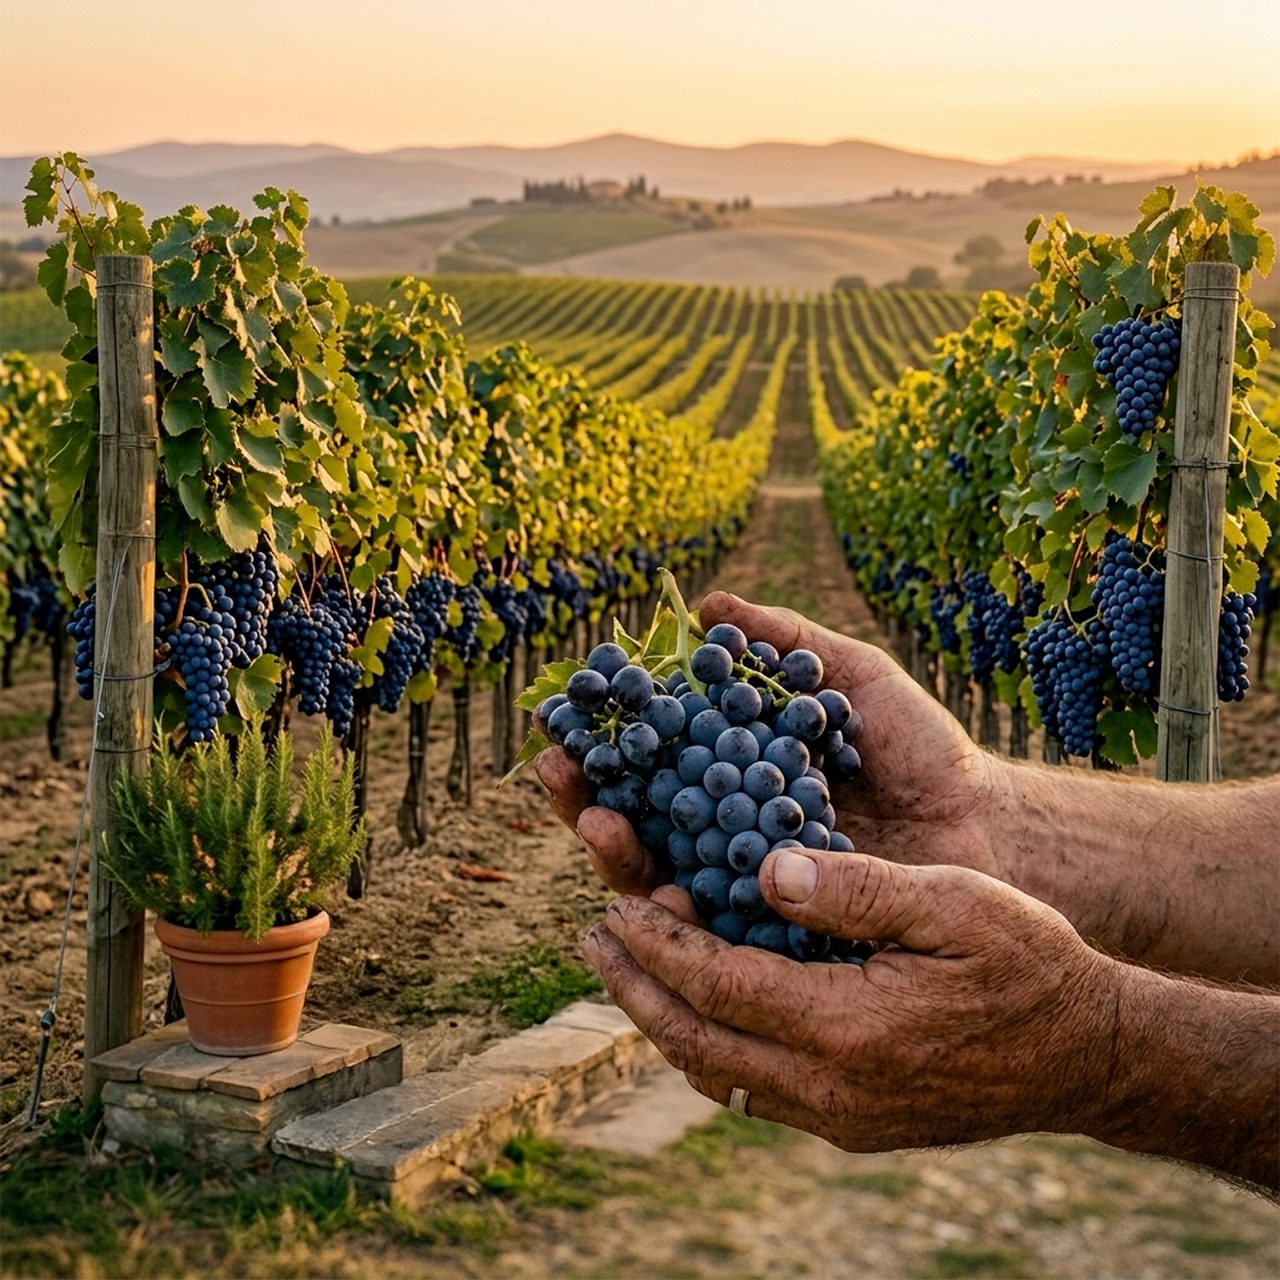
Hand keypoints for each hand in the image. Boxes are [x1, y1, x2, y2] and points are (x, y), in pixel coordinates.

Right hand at [535, 591, 1007, 894]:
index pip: (647, 759)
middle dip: (587, 799)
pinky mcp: (774, 932)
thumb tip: (704, 603)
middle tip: (561, 775)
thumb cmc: (917, 746)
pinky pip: (716, 930)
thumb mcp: (852, 676)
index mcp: (729, 771)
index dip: (603, 742)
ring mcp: (745, 884)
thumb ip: (785, 642)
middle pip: (634, 819)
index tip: (564, 719)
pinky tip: (664, 896)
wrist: (982, 821)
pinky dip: (683, 916)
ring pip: (659, 876)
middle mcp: (723, 829)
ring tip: (601, 824)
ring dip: (618, 853)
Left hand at [581, 845, 1119, 1151]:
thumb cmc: (1028, 964)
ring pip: (722, 1077)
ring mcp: (844, 1118)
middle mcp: (835, 1089)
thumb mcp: (953, 904)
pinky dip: (713, 1048)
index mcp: (850, 1027)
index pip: (720, 985)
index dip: (659, 943)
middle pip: (700, 1044)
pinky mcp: (856, 1125)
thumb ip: (855, 889)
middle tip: (592, 941)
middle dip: (636, 990)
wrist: (1088, 1055)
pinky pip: (759, 1091)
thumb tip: (765, 868)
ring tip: (626, 973)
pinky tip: (700, 1011)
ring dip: (666, 1023)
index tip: (615, 904)